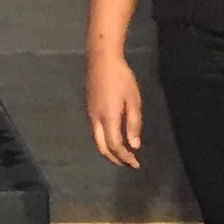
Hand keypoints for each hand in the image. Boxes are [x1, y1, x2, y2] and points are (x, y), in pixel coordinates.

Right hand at [86, 53, 143, 168]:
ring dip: (108, 150)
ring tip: (122, 153)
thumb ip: (134, 124)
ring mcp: (90, 114)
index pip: (115, 146)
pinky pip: (94, 131)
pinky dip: (104, 140)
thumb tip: (134, 145)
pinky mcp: (89, 108)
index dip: (125, 157)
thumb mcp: (133, 100)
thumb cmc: (122, 78)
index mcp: (109, 118)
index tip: (135, 163)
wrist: (102, 60)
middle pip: (101, 147)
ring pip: (96, 140)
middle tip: (127, 163)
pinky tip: (113, 137)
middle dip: (113, 158)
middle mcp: (96, 119)